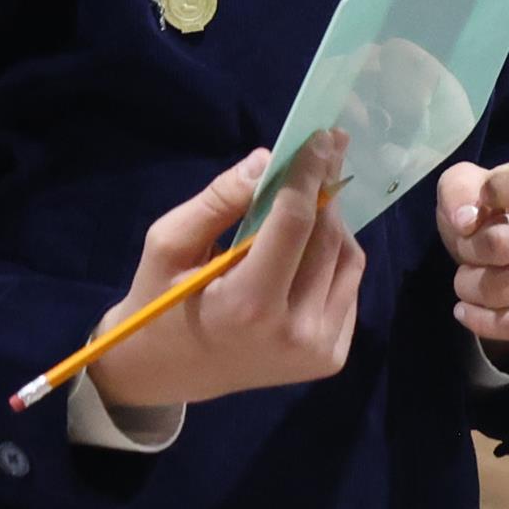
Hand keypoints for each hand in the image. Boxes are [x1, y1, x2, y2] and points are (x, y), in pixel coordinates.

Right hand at [87, 131, 364, 409]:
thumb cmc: (161, 302)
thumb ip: (217, 201)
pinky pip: (348, 284)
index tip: (320, 136)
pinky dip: (334, 254)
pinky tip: (307, 244)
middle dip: (326, 187)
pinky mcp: (331, 356)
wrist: (167, 372)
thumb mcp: (167, 244)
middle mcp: (293, 332)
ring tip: (310, 195)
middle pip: (326, 239)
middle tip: (328, 146)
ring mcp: (318, 349)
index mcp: (249, 307)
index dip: (308, 175)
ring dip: (332, 220)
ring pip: (347, 258)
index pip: (294, 224)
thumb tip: (268, 160)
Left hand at [436, 150, 508, 354]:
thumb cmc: (484, 214)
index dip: (501, 188)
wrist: (502, 261)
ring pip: (500, 289)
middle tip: (468, 250)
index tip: (480, 202)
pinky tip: (468, 310)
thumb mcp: (461, 188)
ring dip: (467, 287)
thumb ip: (458, 190)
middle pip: (500, 243)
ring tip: (471, 279)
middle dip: (466, 252)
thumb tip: (467, 221)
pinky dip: (480, 321)